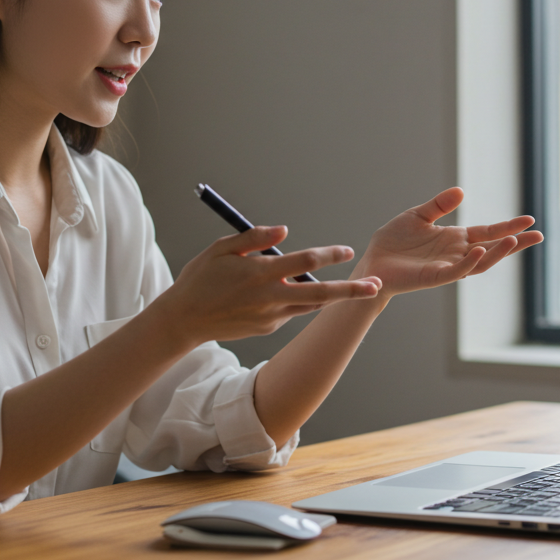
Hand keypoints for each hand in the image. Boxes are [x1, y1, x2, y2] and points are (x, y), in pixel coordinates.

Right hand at [149, 226, 382, 345]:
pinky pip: (291, 311)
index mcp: (260, 273)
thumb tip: (284, 231)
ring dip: (334, 298)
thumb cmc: (200, 278)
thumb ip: (254, 238)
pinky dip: (299, 301)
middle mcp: (269, 297)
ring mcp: (270, 316)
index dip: (328, 255)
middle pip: (319, 293)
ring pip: (310, 306)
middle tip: (376, 286)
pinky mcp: (267, 328)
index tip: (346, 251)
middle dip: (350, 290)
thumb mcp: (221, 249)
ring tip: (356, 291)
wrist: (184, 320)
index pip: (303, 261)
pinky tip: (297, 293)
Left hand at [354, 187, 541, 297]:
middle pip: (492, 248)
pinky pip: (455, 271)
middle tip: (538, 235)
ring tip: (514, 241)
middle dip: (515, 242)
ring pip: (479, 263)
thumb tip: (462, 191)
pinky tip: (479, 251)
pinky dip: (468, 262)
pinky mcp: (433, 277)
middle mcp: (456, 254)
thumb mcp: (418, 216)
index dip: (508, 227)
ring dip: (497, 253)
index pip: (487, 232)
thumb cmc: (394, 241)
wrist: (373, 262)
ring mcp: (446, 266)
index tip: (530, 220)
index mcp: (455, 239)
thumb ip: (439, 205)